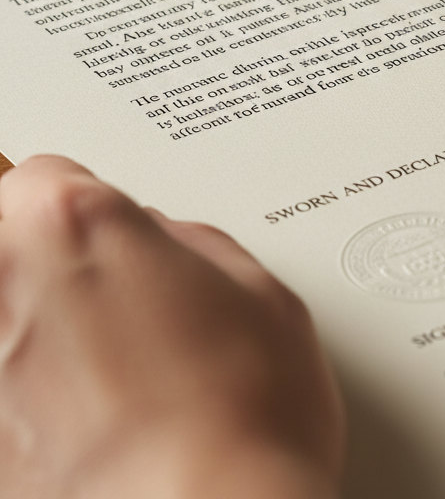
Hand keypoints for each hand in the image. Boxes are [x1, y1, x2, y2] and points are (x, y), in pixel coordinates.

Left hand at [0, 154, 344, 498]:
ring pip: (5, 319)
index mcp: (74, 224)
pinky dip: (31, 402)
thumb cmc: (243, 420)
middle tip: (114, 304)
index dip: (93, 208)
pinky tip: (88, 429)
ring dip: (37, 332)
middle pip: (8, 239)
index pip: (47, 174)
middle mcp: (0, 286)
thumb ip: (193, 246)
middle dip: (53, 265)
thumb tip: (165, 252)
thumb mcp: (260, 291)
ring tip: (107, 378)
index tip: (115, 237)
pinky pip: (5, 393)